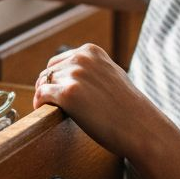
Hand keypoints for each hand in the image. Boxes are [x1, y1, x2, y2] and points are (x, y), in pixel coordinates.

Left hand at [32, 43, 165, 158]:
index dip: (54, 78)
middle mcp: (82, 58)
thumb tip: (72, 73)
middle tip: (48, 102)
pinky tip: (42, 110)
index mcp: (91, 51)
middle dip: (47, 87)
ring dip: (43, 96)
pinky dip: (38, 103)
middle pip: (48, 72)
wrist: (141, 126)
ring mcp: (75, 75)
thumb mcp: (112, 75)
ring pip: (43, 83)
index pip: (59, 61)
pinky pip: (41, 95)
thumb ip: (93, 70)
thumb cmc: (128, 107)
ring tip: (47, 108)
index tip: (54, 90)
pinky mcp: (68, 93)